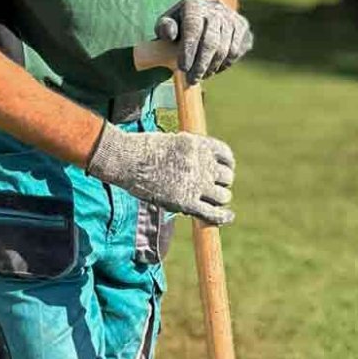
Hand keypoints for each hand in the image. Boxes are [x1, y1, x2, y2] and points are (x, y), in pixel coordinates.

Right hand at [88, 123, 235, 225]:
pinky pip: (214, 213)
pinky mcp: (187, 202)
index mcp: (198, 144)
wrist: (128, 160)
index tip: (224, 170)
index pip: (225, 155)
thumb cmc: (143, 150)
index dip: (227, 165)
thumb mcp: (172, 141)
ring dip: (220, 199)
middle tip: (211, 188)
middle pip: (226, 177)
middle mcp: (200, 163)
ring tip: (212, 201)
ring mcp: (195, 183)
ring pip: (223, 196)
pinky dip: (223, 217)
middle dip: (222, 183)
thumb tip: (199, 161)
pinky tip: (229, 217)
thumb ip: (189, 151)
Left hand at [155, 0, 252, 84]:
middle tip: (192, 80)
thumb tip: (170, 34)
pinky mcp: (242, 26)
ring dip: (212, 67)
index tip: (183, 68)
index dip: (188, 50)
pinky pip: (235, 52)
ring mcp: (231, 16)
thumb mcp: (168, 22)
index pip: (193, 28)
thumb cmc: (181, 23)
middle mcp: (215, 7)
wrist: (206, 12)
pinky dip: (224, 64)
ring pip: (225, 49)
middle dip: (201, 65)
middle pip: (211, 42)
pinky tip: (214, 67)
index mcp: (194, 3)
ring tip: (201, 75)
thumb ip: (164, 28)